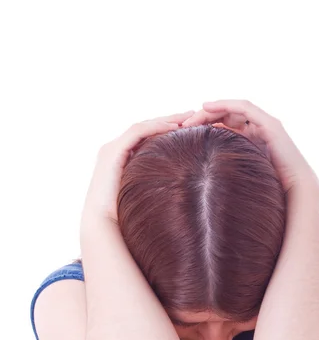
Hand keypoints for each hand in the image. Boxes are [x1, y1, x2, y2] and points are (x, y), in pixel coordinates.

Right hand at [81, 110, 194, 224]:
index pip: (147, 137)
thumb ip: (157, 186)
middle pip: (146, 127)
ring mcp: (111, 149)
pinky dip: (156, 128)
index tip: (190, 128)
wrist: (103, 224)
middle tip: (193, 114)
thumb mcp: (145, 195)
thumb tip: (183, 189)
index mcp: (121, 158)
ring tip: (189, 117)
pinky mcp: (112, 151)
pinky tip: (174, 127)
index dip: (167, 130)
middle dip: (170, 120)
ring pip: (142, 126)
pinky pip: (137, 133)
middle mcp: (114, 149)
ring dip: (166, 120)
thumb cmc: (124, 216)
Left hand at [182, 99, 318, 194]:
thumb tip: (201, 186)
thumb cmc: (268, 189)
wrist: (293, 192)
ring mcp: (265, 125)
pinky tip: (208, 106)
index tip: (186, 133)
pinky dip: (226, 104)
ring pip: (234, 109)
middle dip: (205, 117)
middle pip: (227, 115)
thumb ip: (225, 173)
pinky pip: (244, 108)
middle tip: (184, 124)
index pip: (225, 126)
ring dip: (212, 109)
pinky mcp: (270, 124)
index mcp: (251, 140)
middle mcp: (258, 129)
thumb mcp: (239, 178)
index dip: (205, 126)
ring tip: (193, 114)